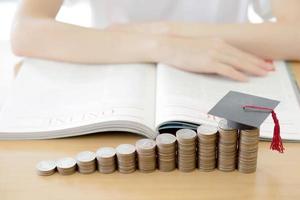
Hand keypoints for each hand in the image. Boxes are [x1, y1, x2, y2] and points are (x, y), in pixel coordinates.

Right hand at [156, 37, 273, 80]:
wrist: (169, 46)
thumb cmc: (182, 49)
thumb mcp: (201, 47)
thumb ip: (212, 52)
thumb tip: (221, 62)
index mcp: (218, 42)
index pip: (239, 51)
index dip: (252, 58)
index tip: (262, 63)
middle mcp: (219, 46)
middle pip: (242, 56)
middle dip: (257, 63)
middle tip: (269, 69)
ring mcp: (214, 53)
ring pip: (238, 62)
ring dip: (252, 68)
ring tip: (263, 74)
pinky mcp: (208, 62)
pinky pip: (227, 69)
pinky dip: (237, 74)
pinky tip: (245, 79)